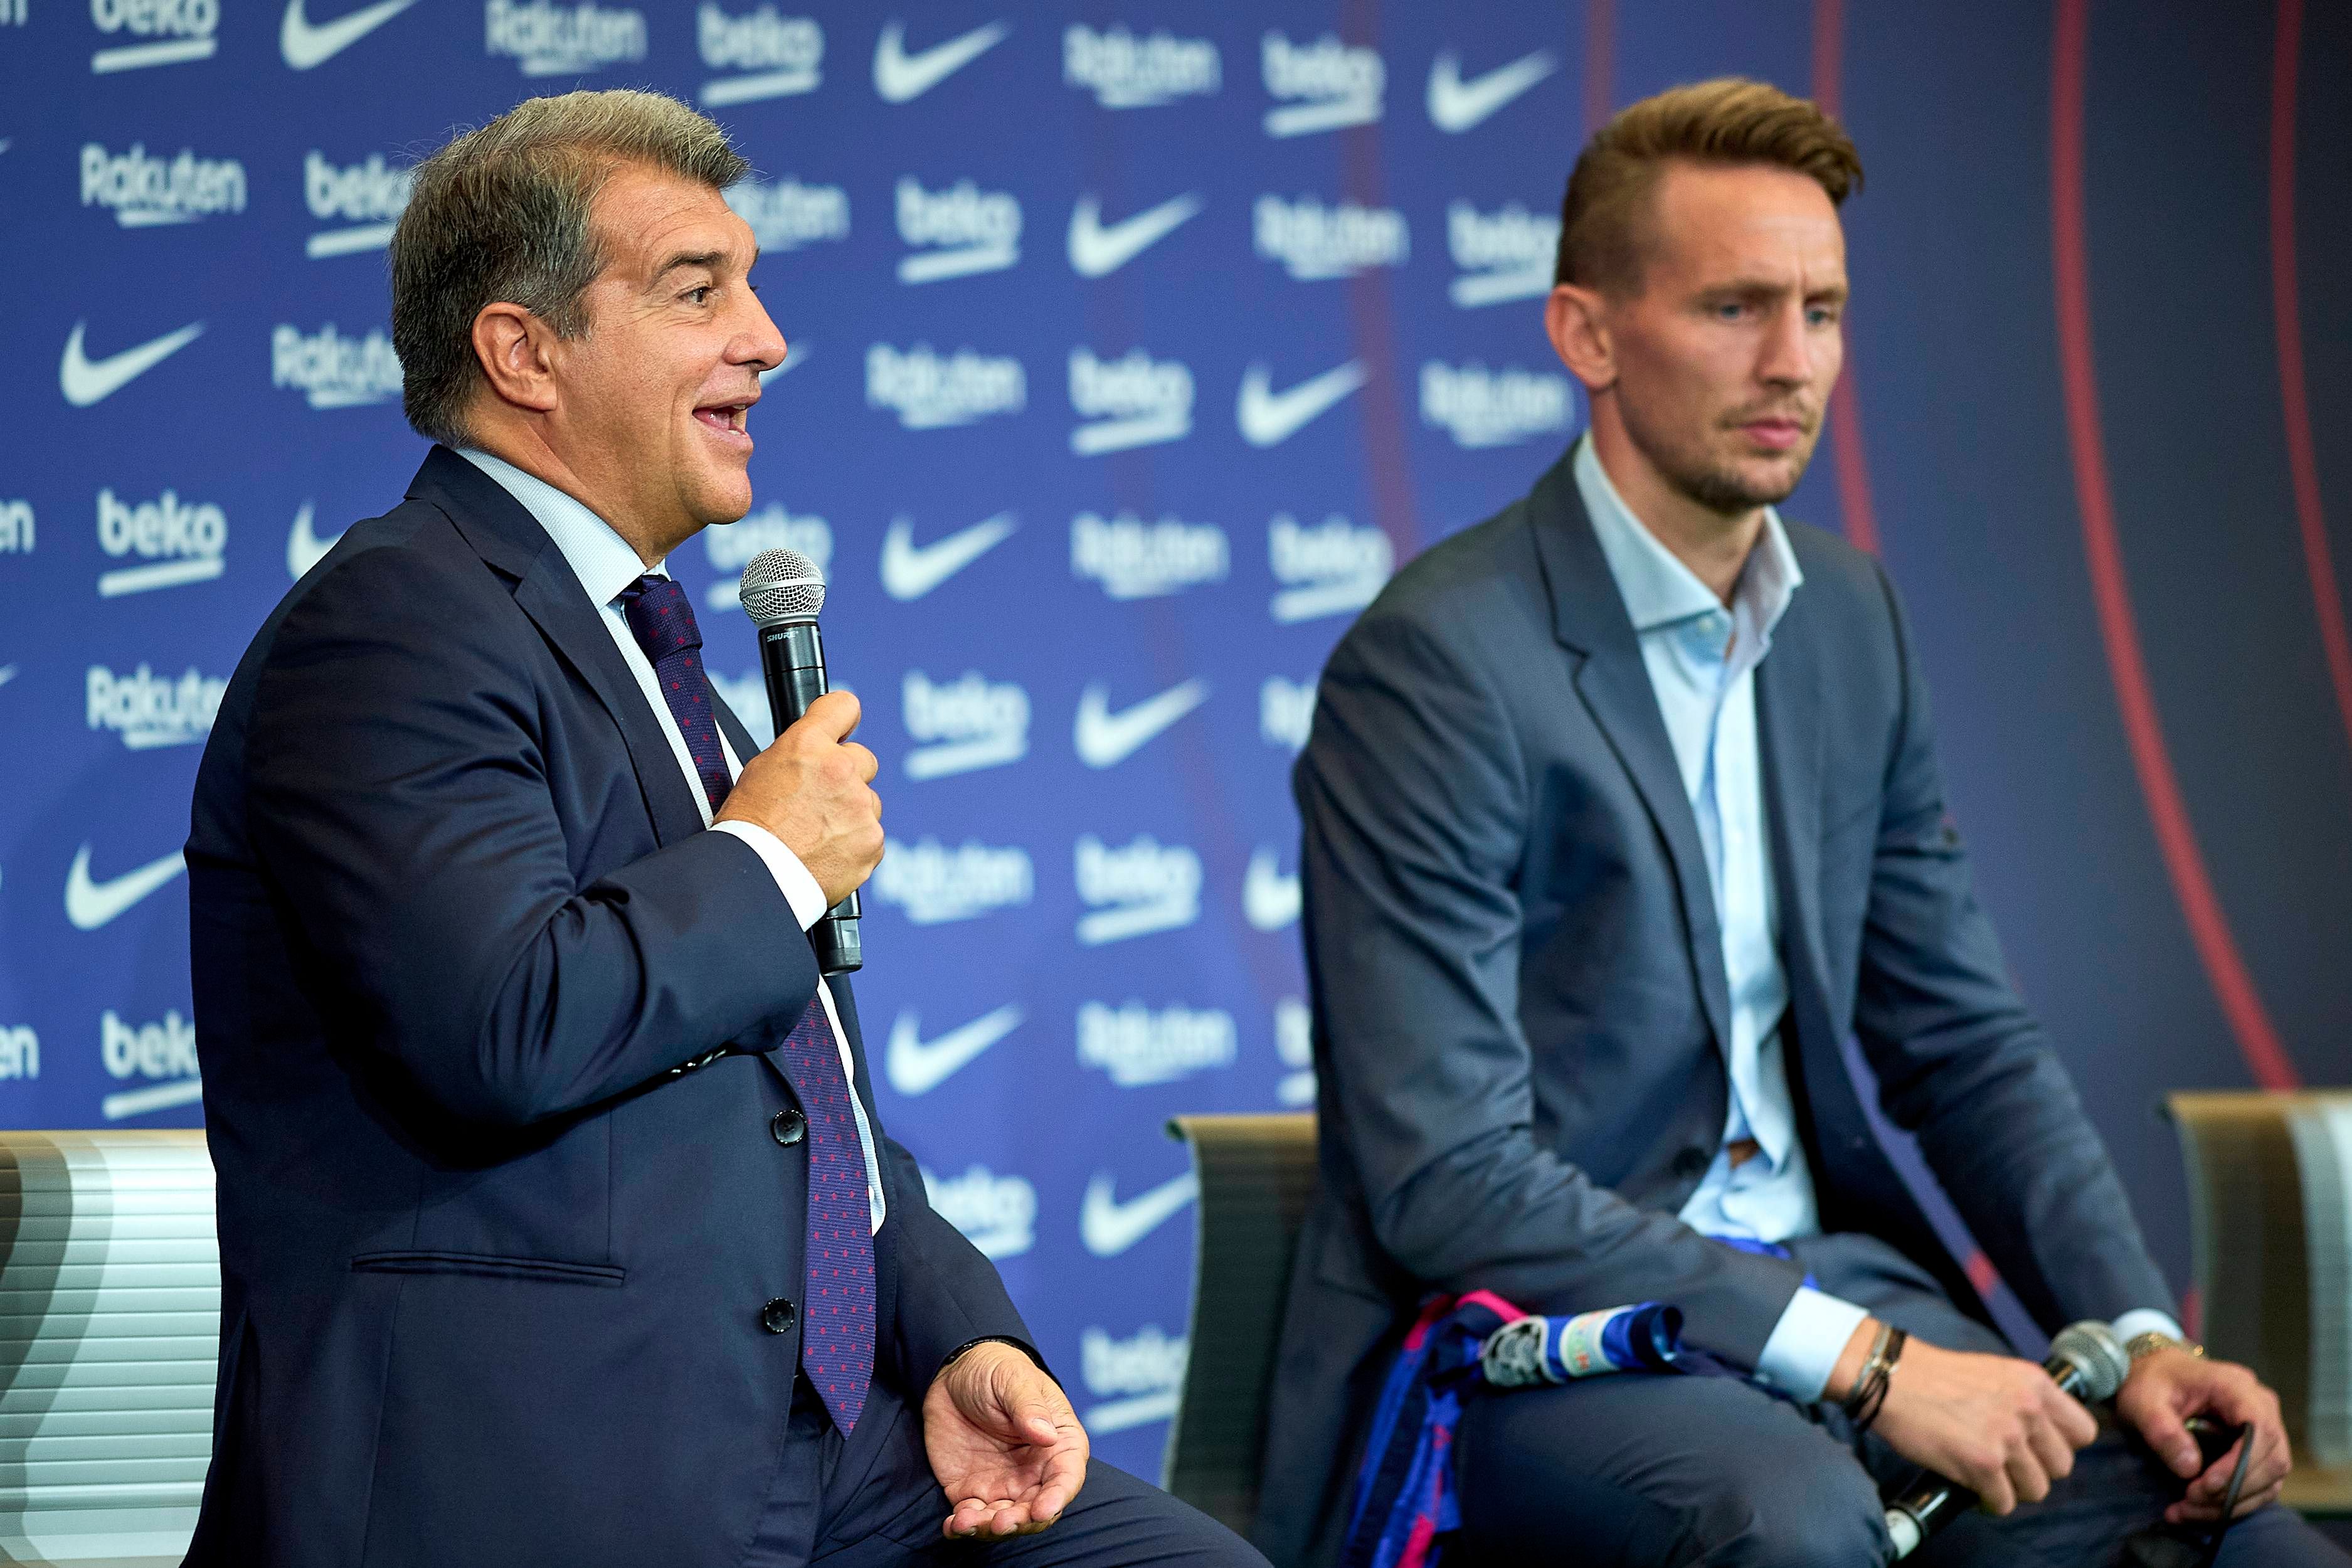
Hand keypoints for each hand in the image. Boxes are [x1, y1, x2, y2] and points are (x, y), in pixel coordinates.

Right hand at [714, 690, 882, 905]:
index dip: (842, 720)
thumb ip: (801, 753)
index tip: (842, 729)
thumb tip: (818, 749)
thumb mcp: (762, 770)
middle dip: (846, 776)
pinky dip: (855, 844)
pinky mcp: (873, 840)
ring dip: (851, 813)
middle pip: (862, 759)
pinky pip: (871, 835)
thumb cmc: (749, 828)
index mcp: (808, 744)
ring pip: (867, 801)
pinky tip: (827, 852)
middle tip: (819, 800)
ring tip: (816, 834)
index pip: (844, 706)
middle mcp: (841, 769)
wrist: (756, 878)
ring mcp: (861, 806)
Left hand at [922, 1341, 1088, 1539]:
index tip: (1041, 1510)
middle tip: (1000, 1522)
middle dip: (1020, 1522)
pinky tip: (953, 1524)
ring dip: (990, 1528)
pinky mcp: (973, 1491)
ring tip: (968, 1521)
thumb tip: (1046, 1434)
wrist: (952, 1373)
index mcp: (1058, 1442)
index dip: (1058, 1497)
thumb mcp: (1013, 1380)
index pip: (1067, 1477)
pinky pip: (972, 1516)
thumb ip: (1029, 1407)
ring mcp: (1004, 1484)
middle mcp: (1036, 1471)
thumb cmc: (995, 1369)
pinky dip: (964, 1526)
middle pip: (1037, 1509)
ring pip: (1005, 1519)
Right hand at [1860, 1329, 2098, 1514]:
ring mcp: (2006, 1437)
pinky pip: (2004, 1502)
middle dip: (2035, 1470)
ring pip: (2036, 1489)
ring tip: (1989, 1479)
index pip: (2083, 1431)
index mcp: (2034, 1383)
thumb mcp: (1995, 1371)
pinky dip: (1990, 1502)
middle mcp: (2028, 1409)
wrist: (1890, 1377)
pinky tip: (1973, 1489)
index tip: (2038, 1447)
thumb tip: (2044, 1436)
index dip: (2061, 1445)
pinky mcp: (1983, 1463)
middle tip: (2008, 1466)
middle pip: (2061, 1466)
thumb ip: (2025, 1398)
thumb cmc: (1934, 1376)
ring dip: (2012, 1489)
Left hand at [2114, 1347, 2290, 1525]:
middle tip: (2189, 1502)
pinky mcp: (2259, 1452)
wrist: (2155, 1375)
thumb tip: (2190, 1468)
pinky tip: (2196, 1510)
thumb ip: (2163, 1430)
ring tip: (2186, 1511)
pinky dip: (2231, 1503)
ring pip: (2269, 1480)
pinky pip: (2259, 1486)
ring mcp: (2265, 1431)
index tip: (2206, 1485)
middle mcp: (2262, 1408)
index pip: (2260, 1430)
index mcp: (2237, 1387)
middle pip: (2271, 1461)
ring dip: (2230, 1504)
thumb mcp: (2144, 1401)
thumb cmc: (2151, 1382)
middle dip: (2232, 1491)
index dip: (2240, 1464)